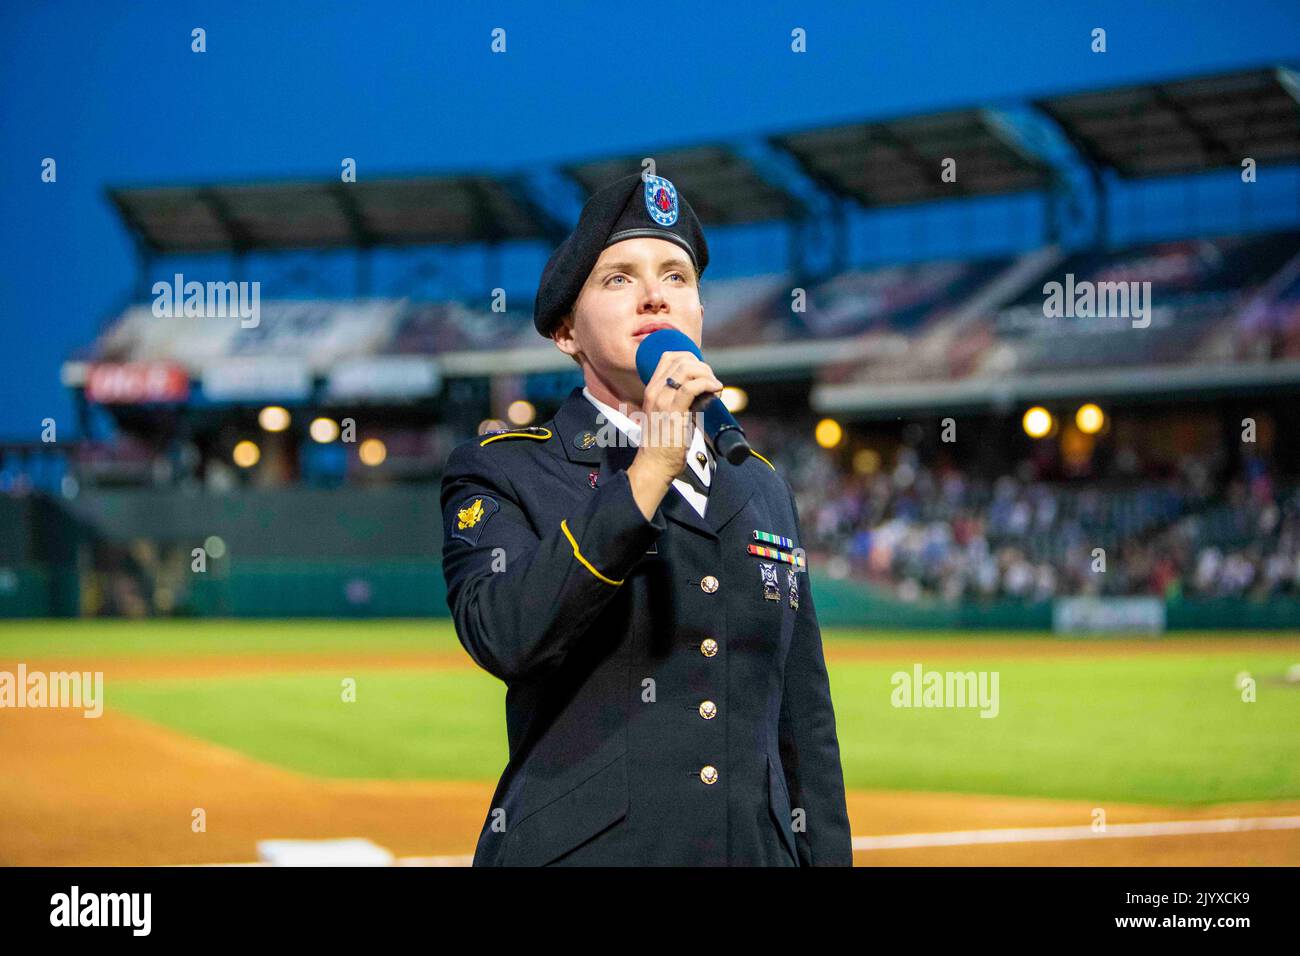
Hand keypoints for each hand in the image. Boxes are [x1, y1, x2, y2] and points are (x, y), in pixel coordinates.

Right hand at [626, 351, 722, 519]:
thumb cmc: (663, 444)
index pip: (669, 357)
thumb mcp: (666, 415)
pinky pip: (693, 386)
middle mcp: (655, 391)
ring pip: (687, 368)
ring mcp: (662, 400)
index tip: (702, 373)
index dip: (690, 359)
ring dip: (707, 374)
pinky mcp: (673, 411)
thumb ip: (680, 401)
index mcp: (652, 389)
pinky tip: (716, 390)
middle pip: (681, 359)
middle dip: (703, 366)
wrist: (654, 464)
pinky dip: (708, 384)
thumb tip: (703, 393)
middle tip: (712, 382)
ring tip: (715, 388)